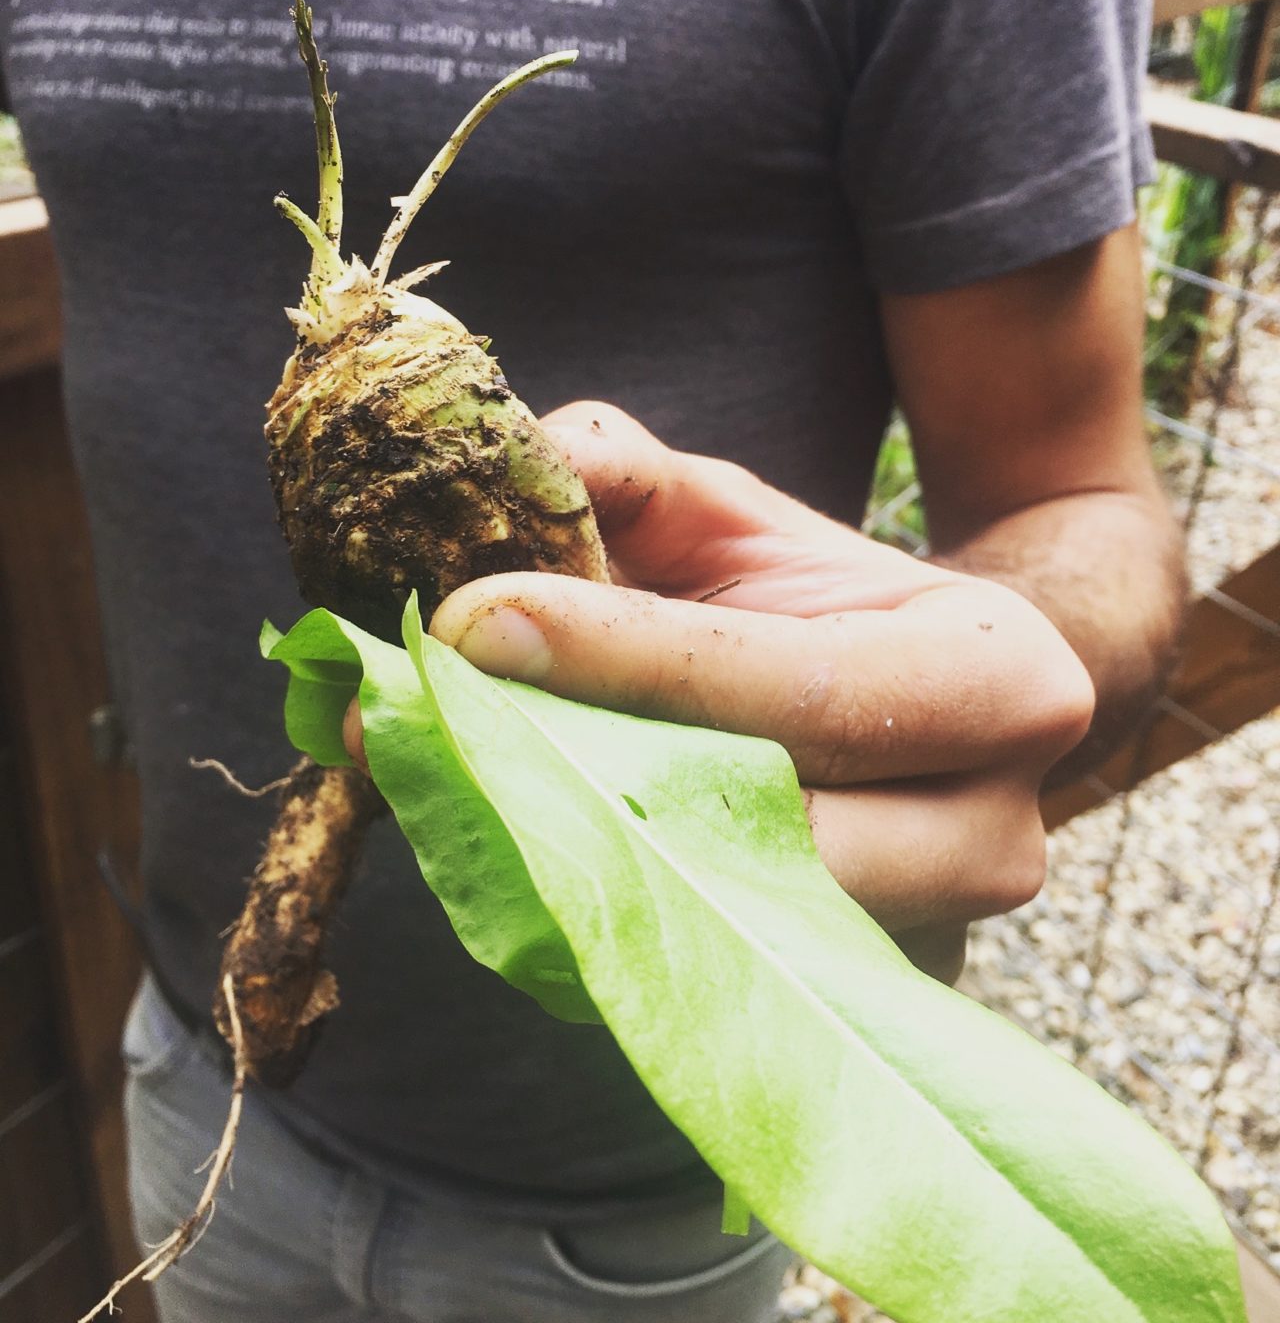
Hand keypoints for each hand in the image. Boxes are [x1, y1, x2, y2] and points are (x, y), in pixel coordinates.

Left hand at [347, 403, 1092, 974]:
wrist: (921, 714)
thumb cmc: (813, 601)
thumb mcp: (732, 517)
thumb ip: (628, 474)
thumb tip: (516, 463)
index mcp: (999, 682)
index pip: (804, 688)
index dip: (631, 659)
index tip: (474, 622)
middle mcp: (993, 835)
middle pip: (774, 833)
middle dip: (585, 779)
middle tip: (423, 722)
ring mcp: (931, 946)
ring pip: (731, 926)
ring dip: (572, 860)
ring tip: (434, 785)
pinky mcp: (846, 1002)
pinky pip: (706, 977)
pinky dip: (588, 921)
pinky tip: (489, 858)